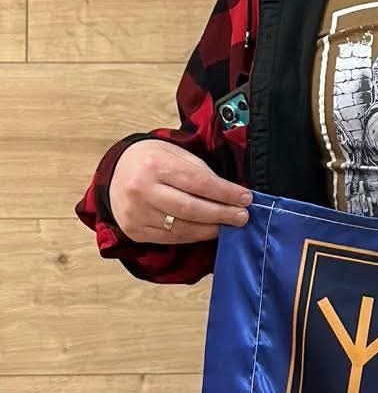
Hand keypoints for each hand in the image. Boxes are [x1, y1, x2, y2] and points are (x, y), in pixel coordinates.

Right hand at [109, 139, 251, 246]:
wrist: (116, 172)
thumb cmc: (154, 160)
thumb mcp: (177, 154)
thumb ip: (202, 173)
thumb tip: (232, 195)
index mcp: (155, 165)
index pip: (198, 182)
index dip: (225, 193)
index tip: (246, 198)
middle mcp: (142, 190)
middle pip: (190, 208)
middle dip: (221, 214)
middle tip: (242, 217)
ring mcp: (136, 213)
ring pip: (181, 227)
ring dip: (210, 229)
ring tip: (228, 226)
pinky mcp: (135, 231)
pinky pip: (170, 238)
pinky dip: (193, 236)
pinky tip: (207, 231)